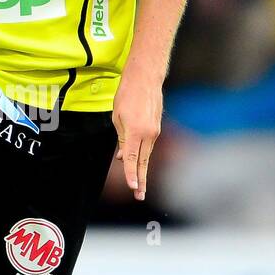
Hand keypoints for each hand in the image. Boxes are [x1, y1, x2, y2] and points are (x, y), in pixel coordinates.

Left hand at [111, 70, 162, 201]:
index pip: (133, 159)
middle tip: (139, 196)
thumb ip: (121, 140)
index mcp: (136, 131)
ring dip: (141, 170)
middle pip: (143, 162)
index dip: (132, 175)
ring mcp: (154, 131)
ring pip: (146, 155)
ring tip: (138, 186)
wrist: (145, 78)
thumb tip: (123, 157)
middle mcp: (148, 134)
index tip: (133, 188)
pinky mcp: (156, 128)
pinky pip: (148, 146)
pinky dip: (142, 155)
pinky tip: (137, 163)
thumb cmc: (127, 94)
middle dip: (141, 180)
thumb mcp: (117, 117)